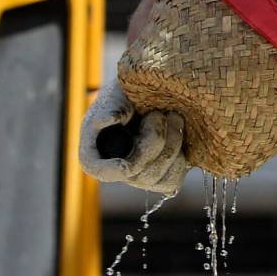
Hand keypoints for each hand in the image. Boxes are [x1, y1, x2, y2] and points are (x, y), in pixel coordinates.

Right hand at [79, 79, 188, 195]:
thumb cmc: (127, 96)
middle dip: (154, 139)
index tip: (126, 165)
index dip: (111, 171)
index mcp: (96, 152)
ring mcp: (139, 176)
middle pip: (136, 172)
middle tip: (158, 114)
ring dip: (172, 143)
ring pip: (157, 177)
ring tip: (174, 117)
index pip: (97, 169)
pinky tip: (180, 134)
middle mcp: (117, 170)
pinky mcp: (162, 177)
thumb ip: (110, 106)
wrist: (154, 95)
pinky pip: (172, 180)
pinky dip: (181, 158)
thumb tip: (111, 118)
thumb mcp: (114, 96)